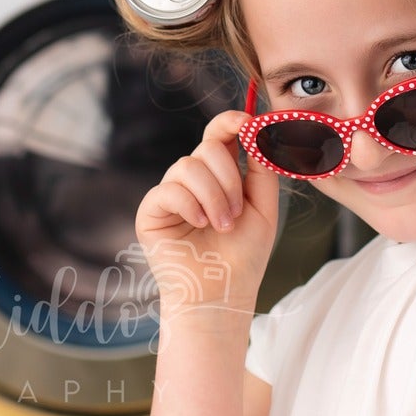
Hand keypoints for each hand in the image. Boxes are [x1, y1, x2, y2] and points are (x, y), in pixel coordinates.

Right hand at [135, 110, 278, 316]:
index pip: (220, 134)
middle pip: (208, 148)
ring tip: (222, 226)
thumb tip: (259, 131)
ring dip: (214, 196)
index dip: (231, 121)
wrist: (222, 293)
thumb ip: (262, 169)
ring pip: (188, 166)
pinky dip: (190, 204)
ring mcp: (171, 193)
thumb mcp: (264, 208)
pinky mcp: (151, 211)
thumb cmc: (243, 255)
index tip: (247, 123)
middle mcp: (193, 180)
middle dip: (230, 178)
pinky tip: (200, 224)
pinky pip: (169, 189)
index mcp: (219, 175)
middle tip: (237, 213)